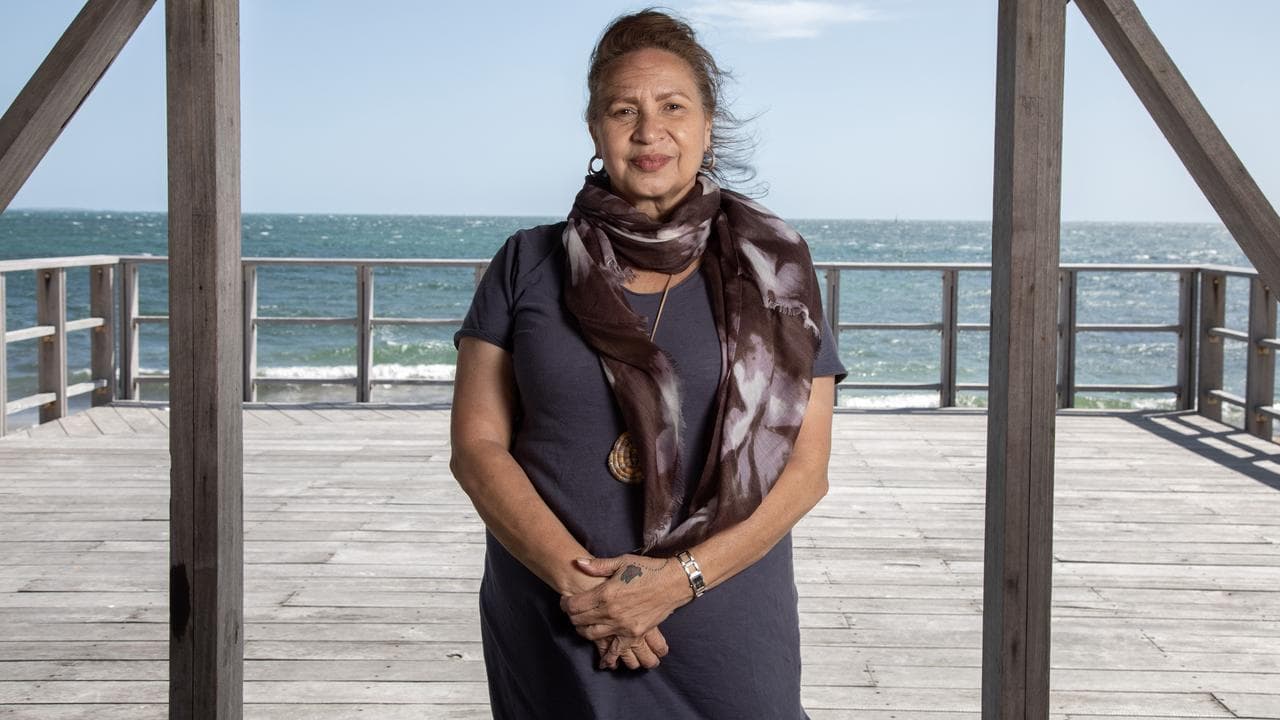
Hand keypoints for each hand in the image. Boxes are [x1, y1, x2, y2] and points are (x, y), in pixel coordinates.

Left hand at [560, 554, 689, 669]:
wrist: (674, 583)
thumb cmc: (648, 570)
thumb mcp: (622, 562)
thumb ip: (598, 565)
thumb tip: (578, 563)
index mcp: (605, 593)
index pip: (574, 605)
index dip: (565, 603)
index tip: (566, 601)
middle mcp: (610, 612)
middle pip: (579, 620)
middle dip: (572, 616)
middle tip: (572, 612)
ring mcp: (622, 625)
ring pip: (592, 635)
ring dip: (583, 631)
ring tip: (584, 625)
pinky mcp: (634, 634)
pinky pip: (616, 650)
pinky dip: (608, 656)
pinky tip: (604, 661)